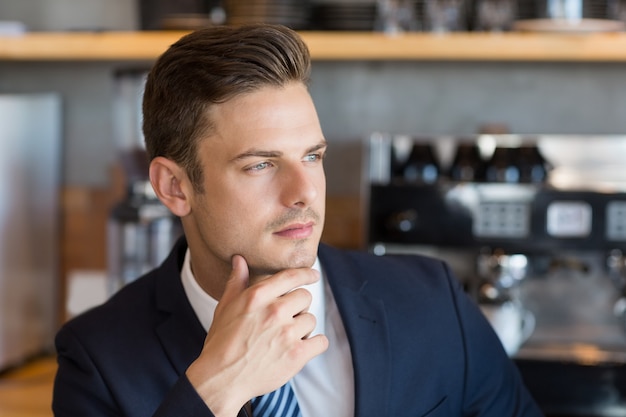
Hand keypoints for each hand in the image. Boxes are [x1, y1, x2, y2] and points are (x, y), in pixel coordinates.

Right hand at [186, 255, 328, 416]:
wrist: (220, 378)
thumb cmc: (221, 343)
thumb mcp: (225, 307)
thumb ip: (237, 282)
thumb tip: (239, 260)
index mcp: (258, 296)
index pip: (291, 276)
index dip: (306, 274)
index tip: (313, 275)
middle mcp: (274, 311)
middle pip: (305, 297)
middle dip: (298, 307)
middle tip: (284, 320)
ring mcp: (287, 333)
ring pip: (311, 320)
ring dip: (303, 328)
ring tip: (285, 338)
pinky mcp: (296, 354)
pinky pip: (320, 341)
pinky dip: (314, 345)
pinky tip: (301, 348)